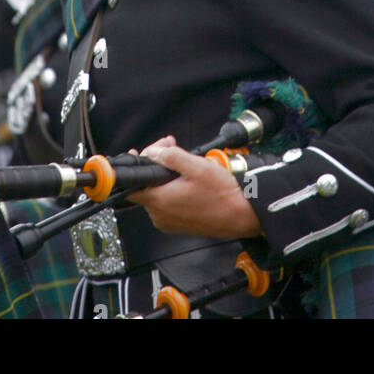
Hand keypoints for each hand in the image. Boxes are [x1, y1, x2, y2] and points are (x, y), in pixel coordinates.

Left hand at [124, 137, 263, 238]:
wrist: (241, 215)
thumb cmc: (222, 194)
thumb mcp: (196, 166)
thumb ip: (170, 156)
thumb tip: (152, 152)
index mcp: (160, 201)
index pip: (132, 187)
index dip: (137, 167)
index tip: (143, 155)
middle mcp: (160, 216)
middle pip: (147, 186)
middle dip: (157, 164)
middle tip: (171, 148)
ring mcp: (169, 222)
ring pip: (158, 194)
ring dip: (166, 176)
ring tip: (183, 162)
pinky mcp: (178, 225)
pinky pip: (167, 204)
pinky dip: (173, 190)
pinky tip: (187, 179)